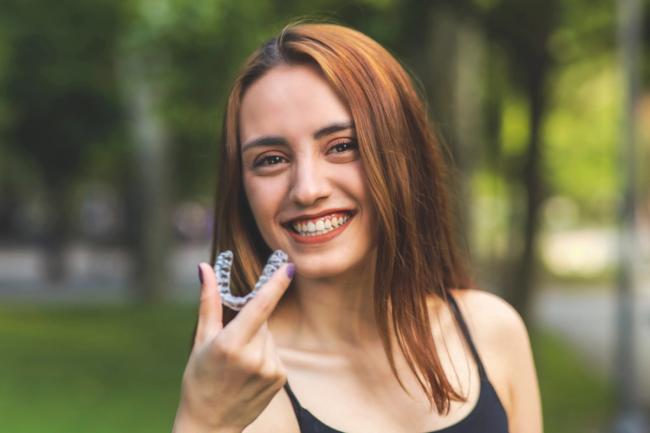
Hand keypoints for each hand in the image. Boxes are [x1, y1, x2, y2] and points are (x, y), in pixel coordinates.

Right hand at [173, 260, 294, 432]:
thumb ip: (208, 301)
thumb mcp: (201, 339)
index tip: (289, 267)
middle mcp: (253, 357)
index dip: (276, 285)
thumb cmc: (199, 378)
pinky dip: (264, 355)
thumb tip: (205, 268)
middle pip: (262, 321)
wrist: (210, 423)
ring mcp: (270, 370)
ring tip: (239, 363)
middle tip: (231, 342)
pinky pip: (275, 353)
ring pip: (269, 337)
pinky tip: (250, 372)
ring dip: (258, 341)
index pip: (259, 307)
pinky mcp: (280, 378)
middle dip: (251, 323)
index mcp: (230, 344)